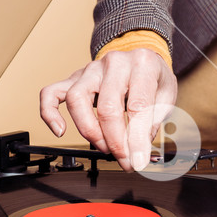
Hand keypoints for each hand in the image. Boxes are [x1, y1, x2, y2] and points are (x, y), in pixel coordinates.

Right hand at [39, 49, 177, 171]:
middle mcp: (114, 63)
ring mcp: (91, 69)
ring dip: (89, 131)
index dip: (137, 139)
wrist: (141, 56)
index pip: (137, 106)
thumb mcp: (166, 95)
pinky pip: (51, 93)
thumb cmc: (153, 77)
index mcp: (143, 64)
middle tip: (124, 160)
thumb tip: (140, 149)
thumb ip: (154, 121)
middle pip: (107, 107)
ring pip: (77, 99)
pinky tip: (59, 130)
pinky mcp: (74, 77)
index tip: (138, 160)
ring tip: (103, 147)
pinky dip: (50, 113)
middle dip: (115, 141)